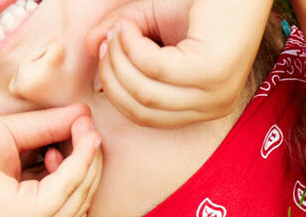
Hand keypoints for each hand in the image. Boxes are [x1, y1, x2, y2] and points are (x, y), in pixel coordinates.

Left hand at [0, 104, 101, 216]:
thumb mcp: (16, 137)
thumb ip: (50, 130)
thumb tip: (86, 115)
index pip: (70, 203)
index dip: (84, 168)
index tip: (83, 134)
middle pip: (81, 203)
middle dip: (91, 164)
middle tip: (88, 129)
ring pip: (78, 197)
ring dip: (86, 161)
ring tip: (81, 129)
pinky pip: (66, 189)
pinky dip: (77, 162)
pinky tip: (74, 139)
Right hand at [84, 0, 271, 127]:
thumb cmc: (200, 2)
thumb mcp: (150, 23)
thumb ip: (120, 39)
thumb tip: (89, 48)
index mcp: (202, 106)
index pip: (145, 117)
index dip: (115, 89)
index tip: (104, 52)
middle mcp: (213, 107)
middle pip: (141, 110)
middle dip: (112, 75)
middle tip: (108, 39)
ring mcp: (216, 94)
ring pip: (145, 93)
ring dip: (120, 58)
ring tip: (121, 28)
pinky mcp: (214, 74)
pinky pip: (155, 69)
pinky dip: (133, 46)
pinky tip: (131, 25)